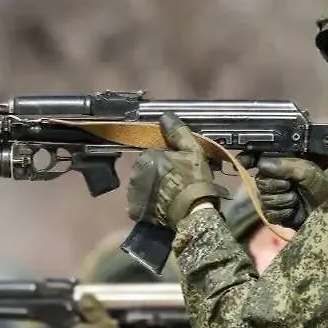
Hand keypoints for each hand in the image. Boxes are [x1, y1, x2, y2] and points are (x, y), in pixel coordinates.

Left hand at [127, 113, 228, 227]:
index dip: (168, 160)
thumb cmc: (194, 179)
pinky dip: (149, 204)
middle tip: (176, 182)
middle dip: (158, 174)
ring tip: (170, 195)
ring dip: (153, 188)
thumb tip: (165, 116)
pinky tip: (162, 206)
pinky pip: (140, 203)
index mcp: (147, 156)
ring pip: (143, 185)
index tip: (179, 168)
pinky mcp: (135, 210)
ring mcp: (133, 193)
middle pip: (147, 169)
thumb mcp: (192, 151)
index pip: (154, 154)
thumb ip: (177, 132)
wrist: (193, 211)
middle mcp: (135, 172)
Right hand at [246, 157, 327, 229]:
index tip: (243, 163)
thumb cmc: (320, 188)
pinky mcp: (272, 214)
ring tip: (295, 199)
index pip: (257, 160)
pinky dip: (283, 212)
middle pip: (260, 181)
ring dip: (282, 200)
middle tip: (291, 186)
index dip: (247, 160)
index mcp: (279, 165)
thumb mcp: (308, 172)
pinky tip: (293, 210)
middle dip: (277, 185)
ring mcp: (270, 198)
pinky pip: (268, 212)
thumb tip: (262, 164)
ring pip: (263, 198)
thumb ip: (286, 166)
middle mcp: (271, 180)